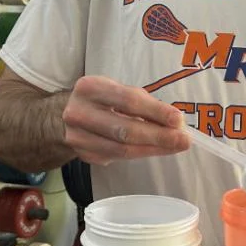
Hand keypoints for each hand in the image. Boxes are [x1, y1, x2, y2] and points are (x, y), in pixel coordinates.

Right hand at [61, 76, 190, 165]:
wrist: (63, 116)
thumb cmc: (100, 100)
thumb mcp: (117, 90)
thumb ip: (143, 103)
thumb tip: (174, 122)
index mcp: (90, 88)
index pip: (128, 101)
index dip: (155, 111)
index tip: (178, 120)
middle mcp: (79, 112)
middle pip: (125, 130)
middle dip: (158, 136)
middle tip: (183, 140)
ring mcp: (78, 137)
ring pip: (122, 149)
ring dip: (153, 149)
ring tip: (174, 147)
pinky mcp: (84, 154)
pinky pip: (118, 157)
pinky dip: (140, 154)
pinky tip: (155, 150)